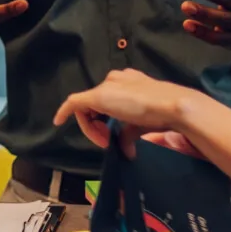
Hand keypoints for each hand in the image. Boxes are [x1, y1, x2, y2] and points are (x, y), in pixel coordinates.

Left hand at [53, 69, 220, 155]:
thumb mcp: (142, 125)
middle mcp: (116, 79)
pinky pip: (74, 103)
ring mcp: (107, 86)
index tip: (110, 138)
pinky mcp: (98, 95)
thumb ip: (129, 134)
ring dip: (91, 127)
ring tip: (104, 140)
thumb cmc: (162, 113)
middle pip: (95, 105)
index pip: (107, 103)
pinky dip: (64, 112)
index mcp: (128, 81)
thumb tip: (128, 152)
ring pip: (87, 107)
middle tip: (106, 141)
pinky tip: (58, 121)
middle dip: (97, 126)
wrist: (172, 105)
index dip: (104, 122)